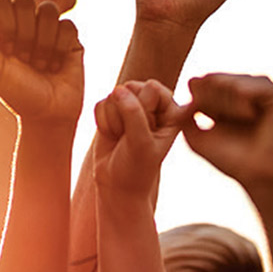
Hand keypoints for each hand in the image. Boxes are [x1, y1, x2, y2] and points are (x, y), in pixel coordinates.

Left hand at [0, 0, 83, 125]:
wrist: (44, 115)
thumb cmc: (13, 92)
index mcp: (1, 24)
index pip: (1, 0)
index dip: (4, 23)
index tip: (4, 50)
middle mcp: (24, 22)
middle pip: (24, 0)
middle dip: (23, 34)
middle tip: (22, 59)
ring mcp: (48, 27)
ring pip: (48, 9)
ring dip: (42, 43)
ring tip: (39, 65)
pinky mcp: (70, 37)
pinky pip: (67, 25)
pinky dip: (60, 48)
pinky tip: (55, 65)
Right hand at [94, 80, 183, 194]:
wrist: (117, 185)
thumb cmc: (136, 167)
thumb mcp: (141, 143)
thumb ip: (133, 114)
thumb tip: (117, 89)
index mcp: (172, 110)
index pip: (152, 88)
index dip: (143, 109)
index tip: (146, 132)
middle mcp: (153, 105)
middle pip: (132, 87)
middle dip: (126, 113)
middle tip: (131, 137)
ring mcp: (131, 106)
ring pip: (114, 95)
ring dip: (114, 121)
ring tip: (122, 139)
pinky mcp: (112, 110)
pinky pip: (101, 104)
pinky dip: (103, 122)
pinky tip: (112, 137)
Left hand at [179, 73, 272, 189]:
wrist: (257, 174)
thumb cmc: (228, 158)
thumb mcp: (195, 138)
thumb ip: (183, 116)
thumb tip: (187, 90)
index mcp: (217, 98)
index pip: (198, 83)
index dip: (196, 101)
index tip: (203, 120)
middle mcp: (236, 89)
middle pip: (211, 79)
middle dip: (211, 102)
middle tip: (222, 121)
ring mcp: (255, 90)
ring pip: (231, 81)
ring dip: (228, 101)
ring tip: (237, 119)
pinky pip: (256, 82)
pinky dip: (248, 96)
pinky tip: (249, 114)